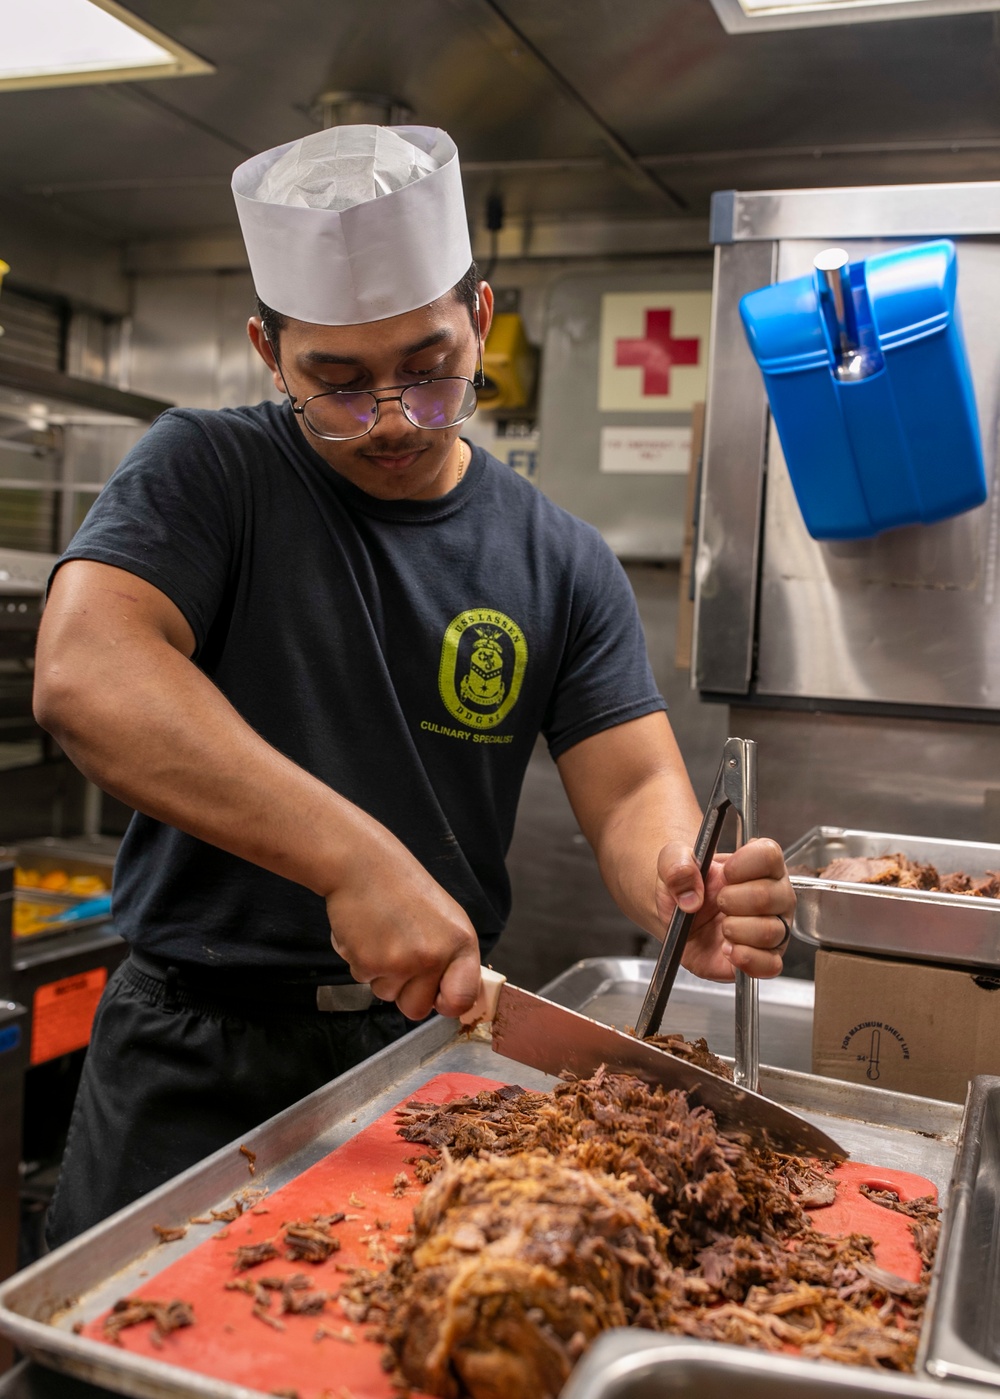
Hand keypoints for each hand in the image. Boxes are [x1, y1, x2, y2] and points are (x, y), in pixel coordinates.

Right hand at [324, 833, 480, 1021]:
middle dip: (404, 991)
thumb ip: (451, 957)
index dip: (447, 1003)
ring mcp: (401, 962)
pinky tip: (365, 932)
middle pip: (417, 1009)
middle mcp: (434, 956)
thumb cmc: (403, 888)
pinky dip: (359, 961)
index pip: (463, 998)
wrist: (363, 864)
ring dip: (380, 973)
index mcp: (460, 943)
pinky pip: (363, 981)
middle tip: (399, 953)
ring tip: (382, 935)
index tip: (438, 997)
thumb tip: (452, 998)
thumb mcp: (445, 918)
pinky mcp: (368, 963)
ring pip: (387, 995)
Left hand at [654, 837, 794, 981]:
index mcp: (760, 864)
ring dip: (736, 930)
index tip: (724, 873)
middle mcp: (775, 895)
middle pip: (770, 896)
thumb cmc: (687, 886)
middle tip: (718, 902)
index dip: (744, 864)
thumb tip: (690, 895)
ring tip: (721, 927)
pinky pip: (771, 965)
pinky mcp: (766, 958)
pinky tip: (727, 949)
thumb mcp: (671, 862)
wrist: (680, 918)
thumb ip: (675, 864)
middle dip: (733, 900)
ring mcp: (774, 927)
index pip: (769, 855)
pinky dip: (746, 959)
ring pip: (772, 931)